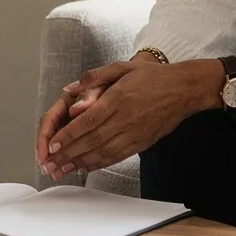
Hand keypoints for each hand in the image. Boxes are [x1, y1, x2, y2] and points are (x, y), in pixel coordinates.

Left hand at [41, 58, 222, 179]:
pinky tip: (86, 166)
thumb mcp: (122, 67)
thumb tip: (70, 89)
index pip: (88, 120)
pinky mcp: (142, 142)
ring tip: (63, 168)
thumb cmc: (152, 77)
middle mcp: (126, 117)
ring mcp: (135, 132)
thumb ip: (94, 77)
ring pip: (104, 151)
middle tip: (51, 163)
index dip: (68, 135)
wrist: (184, 89)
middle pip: (92, 140)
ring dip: (81, 162)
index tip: (52, 145)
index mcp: (118, 97)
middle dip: (69, 153)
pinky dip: (100, 163)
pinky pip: (118, 156)